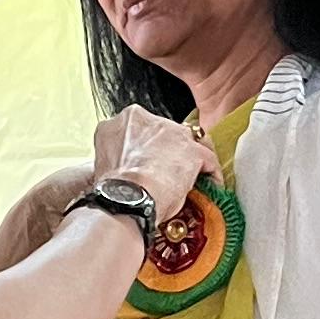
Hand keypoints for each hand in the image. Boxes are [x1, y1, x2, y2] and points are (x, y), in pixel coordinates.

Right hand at [94, 110, 213, 227]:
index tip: (147, 160)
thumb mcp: (109, 163)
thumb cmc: (115, 189)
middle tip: (167, 172)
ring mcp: (173, 132)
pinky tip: (209, 188)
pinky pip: (208, 160)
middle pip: (166, 131)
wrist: (126, 198)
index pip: (142, 128)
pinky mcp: (193, 150)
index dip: (146, 146)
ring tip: (190, 179)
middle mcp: (149, 120)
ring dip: (190, 158)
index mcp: (125, 121)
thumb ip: (124, 157)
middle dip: (169, 150)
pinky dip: (210, 174)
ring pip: (189, 141)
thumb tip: (132, 171)